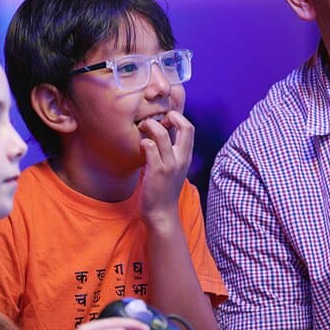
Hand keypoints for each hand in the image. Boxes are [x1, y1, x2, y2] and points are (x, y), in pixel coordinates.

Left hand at [138, 109, 193, 224]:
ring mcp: (169, 164)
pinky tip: (139, 147)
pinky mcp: (156, 171)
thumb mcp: (174, 168)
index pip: (190, 128)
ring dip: (149, 125)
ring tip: (141, 128)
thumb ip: (171, 152)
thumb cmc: (164, 189)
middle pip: (185, 126)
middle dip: (171, 116)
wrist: (161, 213)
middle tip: (155, 120)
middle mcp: (181, 158)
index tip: (164, 121)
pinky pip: (149, 147)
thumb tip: (161, 133)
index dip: (178, 118)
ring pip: (161, 134)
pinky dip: (143, 142)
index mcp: (186, 156)